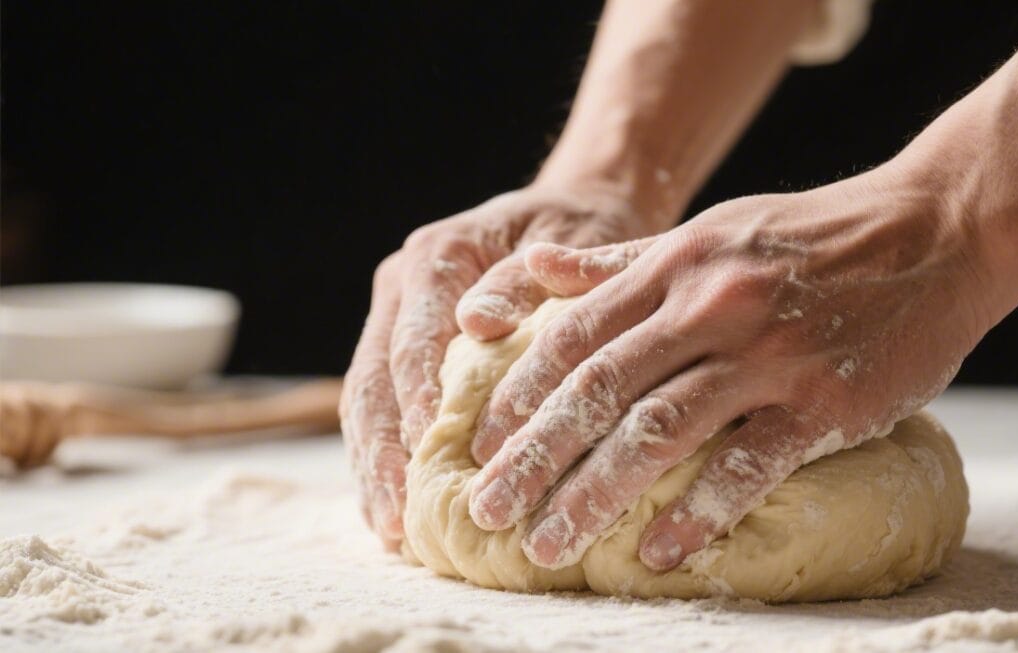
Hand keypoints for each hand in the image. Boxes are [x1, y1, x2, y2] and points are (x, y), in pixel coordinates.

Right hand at [340, 184, 665, 548]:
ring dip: (373, 466)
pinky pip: (381, 405)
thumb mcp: (565, 241)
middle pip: (373, 378)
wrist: (574, 211)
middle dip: (381, 453)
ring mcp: (397, 317)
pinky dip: (385, 455)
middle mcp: (403, 286)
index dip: (413, 405)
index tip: (422, 461)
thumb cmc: (577, 229)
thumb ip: (518, 282)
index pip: (412, 343)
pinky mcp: (405, 346)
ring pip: (366, 398)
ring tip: (391, 529)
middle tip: (397, 519)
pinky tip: (396, 505)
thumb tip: (476, 323)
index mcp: (436, 258)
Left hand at [467, 170, 991, 569]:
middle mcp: (709, 306)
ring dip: (594, 492)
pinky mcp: (826, 400)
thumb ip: (618, 259)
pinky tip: (662, 552)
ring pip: (660, 430)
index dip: (519, 394)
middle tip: (485, 510)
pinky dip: (704, 509)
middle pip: (600, 390)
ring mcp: (768, 354)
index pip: (575, 336)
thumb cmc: (810, 236)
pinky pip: (752, 462)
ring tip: (547, 542)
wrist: (934, 228)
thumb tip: (534, 271)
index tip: (478, 445)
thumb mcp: (707, 230)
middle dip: (533, 455)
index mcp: (675, 265)